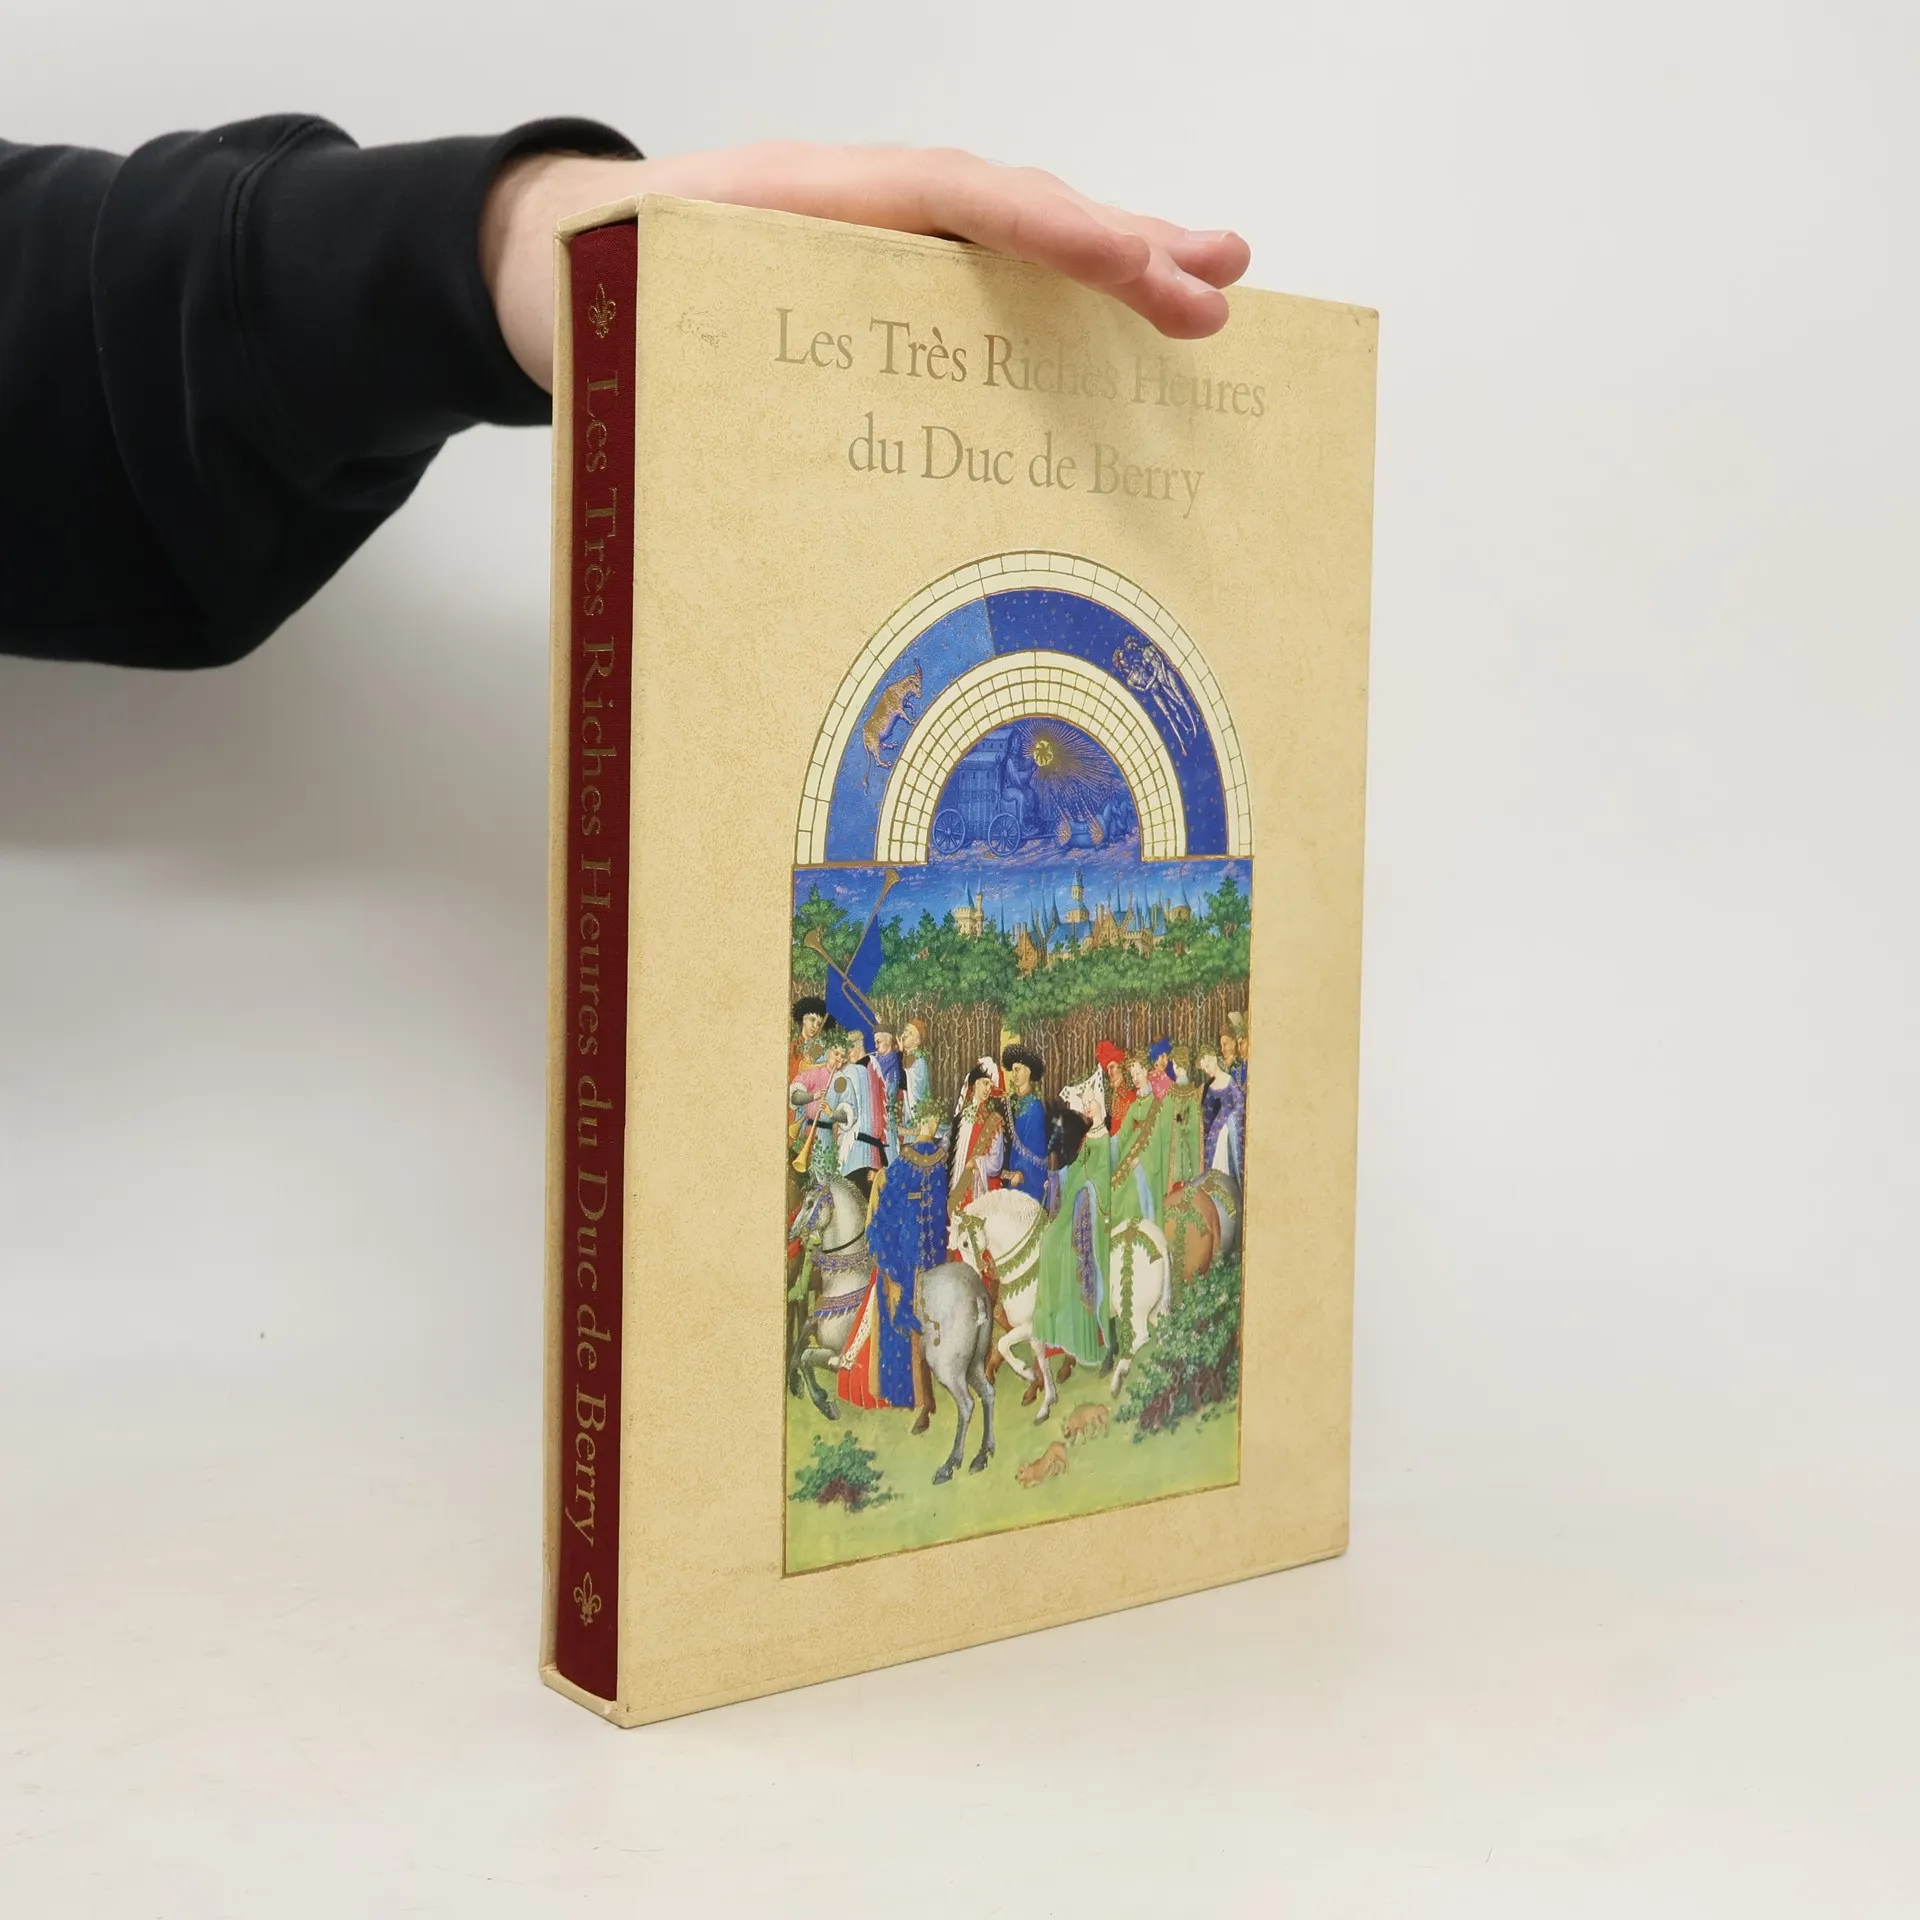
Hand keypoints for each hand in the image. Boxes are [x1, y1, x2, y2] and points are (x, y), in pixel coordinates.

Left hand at [483, 143, 1251, 391]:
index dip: (1053, 234)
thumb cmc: (600, 287)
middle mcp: (867, 210)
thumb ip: (699, 331)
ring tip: (1206, 279)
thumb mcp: (635, 299)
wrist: (552, 261)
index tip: (1133, 268)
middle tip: (1216, 289)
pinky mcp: (885, 285)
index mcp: (814, 200)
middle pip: (1016, 213)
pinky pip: (985, 281)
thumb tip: (759, 443)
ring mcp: (884, 242)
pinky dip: (1057, 296)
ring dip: (1114, 262)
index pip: (962, 202)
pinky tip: (1112, 325)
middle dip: (1123, 248)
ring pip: (1014, 244)